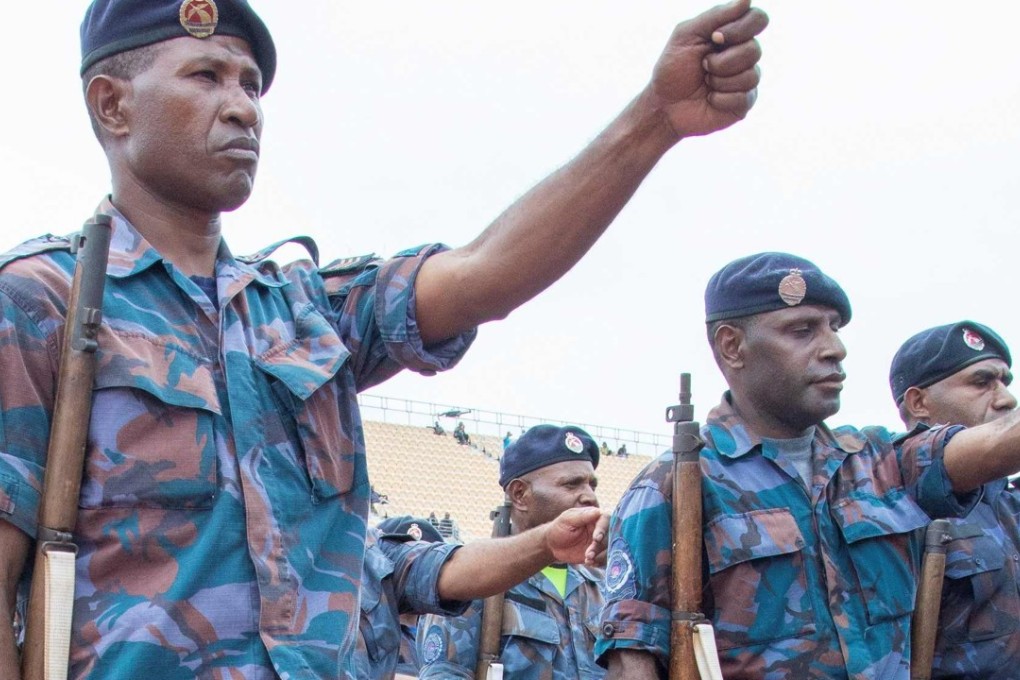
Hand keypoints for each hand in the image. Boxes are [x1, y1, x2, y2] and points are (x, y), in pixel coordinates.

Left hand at [544, 507, 609, 566]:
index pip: (605, 519)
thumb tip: (598, 512)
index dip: (603, 529)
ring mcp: (599, 542)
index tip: (596, 539)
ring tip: (587, 559)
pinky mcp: (597, 553)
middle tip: (589, 554)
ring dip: (599, 556)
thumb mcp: (567, 520)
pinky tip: (588, 562)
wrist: (552, 545)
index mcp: (593, 517)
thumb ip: (582, 516)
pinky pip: (604, 558)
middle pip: (609, 535)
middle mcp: (599, 529)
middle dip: (600, 546)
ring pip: (608, 548)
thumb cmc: (558, 528)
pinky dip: (598, 562)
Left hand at [650, 0, 768, 138]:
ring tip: (705, 83)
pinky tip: (709, 99)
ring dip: (719, 80)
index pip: (757, 19)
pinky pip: (743, 97)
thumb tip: (747, 0)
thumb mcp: (686, 35)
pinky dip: (720, 99)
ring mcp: (745, 80)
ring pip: (751, 75)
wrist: (664, 105)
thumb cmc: (673, 69)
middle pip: (754, 49)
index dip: (740, 28)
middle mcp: (743, 55)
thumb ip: (715, 16)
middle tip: (703, 66)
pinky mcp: (743, 103)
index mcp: (732, 34)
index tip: (715, 37)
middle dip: (722, 61)